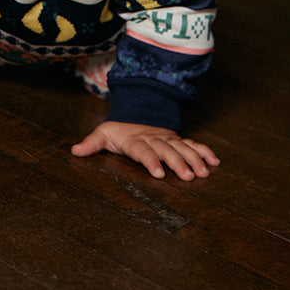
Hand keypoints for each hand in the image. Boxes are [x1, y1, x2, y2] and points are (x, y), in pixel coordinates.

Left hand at [71, 120, 219, 179]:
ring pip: (182, 147)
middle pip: (167, 150)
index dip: (151, 161)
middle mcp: (154, 139)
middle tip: (189, 176)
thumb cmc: (119, 130)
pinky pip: (192, 144)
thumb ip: (91, 144)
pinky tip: (215, 161)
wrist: (136, 112)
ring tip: (204, 172)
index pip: (144, 151)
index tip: (159, 173)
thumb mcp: (103, 134)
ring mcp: (167, 139)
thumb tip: (75, 150)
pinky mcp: (177, 139)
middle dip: (178, 162)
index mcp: (136, 140)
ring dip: (194, 159)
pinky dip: (204, 151)